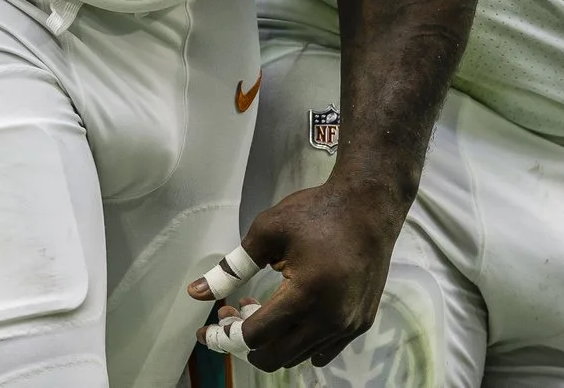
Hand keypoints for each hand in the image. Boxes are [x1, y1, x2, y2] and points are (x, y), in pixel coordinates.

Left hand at [189, 178, 402, 370]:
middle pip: (274, 357)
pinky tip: (291, 316)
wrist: (369, 205)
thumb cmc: (316, 212)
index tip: (210, 326)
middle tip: (234, 313)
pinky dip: (299, 343)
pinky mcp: (361, 323)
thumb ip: (232, 268)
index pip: (255, 335)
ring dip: (273, 341)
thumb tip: (194, 294)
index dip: (226, 334)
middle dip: (245, 342)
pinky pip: (322, 352)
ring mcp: (348, 325)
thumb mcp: (267, 232)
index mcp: (305, 295)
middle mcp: (329, 318)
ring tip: (261, 308)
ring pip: (297, 356)